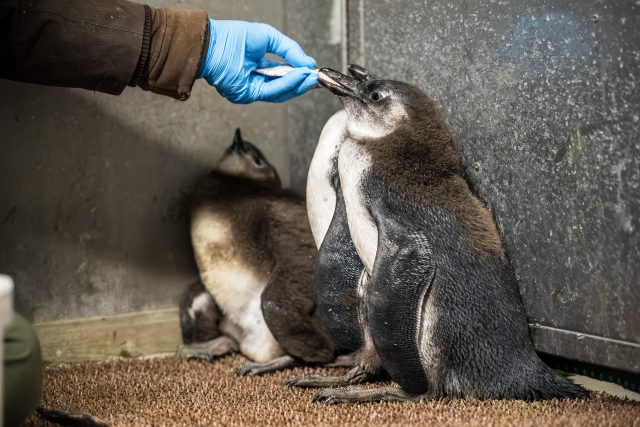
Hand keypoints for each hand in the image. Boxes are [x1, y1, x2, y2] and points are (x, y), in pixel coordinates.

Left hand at [199, 19, 317, 103]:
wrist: (212, 43)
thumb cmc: (233, 37)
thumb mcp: (269, 37)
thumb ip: (290, 50)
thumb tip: (308, 63)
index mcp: (260, 66)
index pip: (283, 75)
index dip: (299, 74)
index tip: (313, 71)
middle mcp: (257, 80)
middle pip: (284, 87)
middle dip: (302, 83)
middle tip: (316, 78)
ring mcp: (252, 89)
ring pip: (280, 92)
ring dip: (298, 85)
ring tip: (311, 77)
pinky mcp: (248, 94)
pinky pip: (272, 92)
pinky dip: (287, 84)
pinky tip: (298, 76)